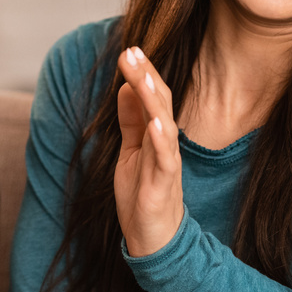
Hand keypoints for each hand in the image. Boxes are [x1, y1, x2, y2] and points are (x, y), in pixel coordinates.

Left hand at [114, 46, 183, 256]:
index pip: (152, 97)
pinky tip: (155, 121)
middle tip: (132, 51)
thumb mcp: (130, 152)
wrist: (154, 241)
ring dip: (153, 100)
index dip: (142, 73)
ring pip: (164, 125)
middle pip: (160, 103)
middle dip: (146, 76)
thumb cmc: (143, 196)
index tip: (129, 50)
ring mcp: (166, 164)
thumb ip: (131, 122)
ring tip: (142, 75)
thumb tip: (125, 88)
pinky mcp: (163, 186)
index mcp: (156, 136)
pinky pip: (166, 159)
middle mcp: (165, 145)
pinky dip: (161, 139)